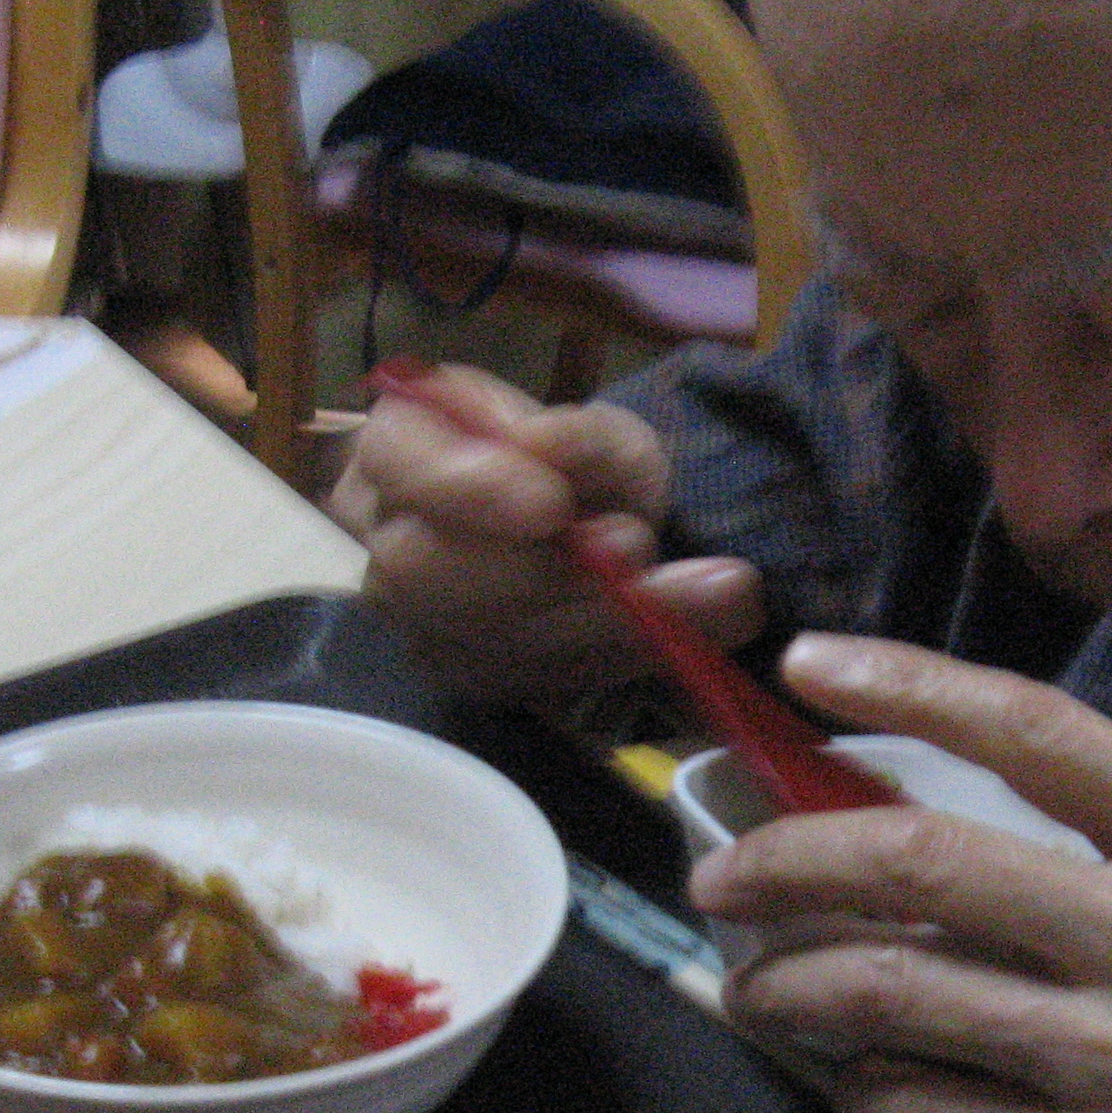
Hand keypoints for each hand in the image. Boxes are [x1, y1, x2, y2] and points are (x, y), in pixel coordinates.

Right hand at [328, 364, 763, 704]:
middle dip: (545, 573)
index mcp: (399, 449)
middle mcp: (392, 545)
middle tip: (641, 547)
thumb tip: (546, 449)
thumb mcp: (595, 428)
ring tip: (719, 594)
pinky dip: (624, 658)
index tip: (551, 503)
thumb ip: (576, 437)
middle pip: (430, 573)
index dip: (470, 487)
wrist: (585, 533)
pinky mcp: (481, 683)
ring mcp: (424, 626)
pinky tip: (699, 630)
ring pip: (489, 641)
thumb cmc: (576, 464)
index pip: (399, 463)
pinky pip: (541, 683)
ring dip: (607, 624)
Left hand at [688, 635, 1111, 1112]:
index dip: (905, 683)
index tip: (809, 666)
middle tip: (723, 874)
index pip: (1031, 729)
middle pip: (918, 865)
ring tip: (757, 987)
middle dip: (785, 862)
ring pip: (894, 998)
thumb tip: (959, 811)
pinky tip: (852, 1087)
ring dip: (792, 987)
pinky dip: (866, 1096)